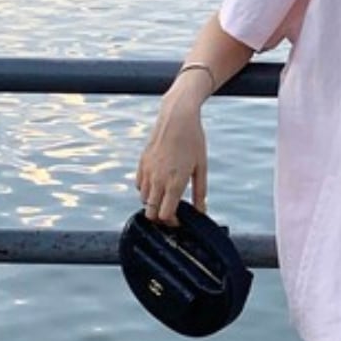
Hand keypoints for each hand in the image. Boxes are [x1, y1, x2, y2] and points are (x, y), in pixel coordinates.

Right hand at [134, 75, 211, 225]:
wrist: (177, 117)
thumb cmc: (193, 141)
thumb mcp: (202, 168)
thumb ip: (200, 192)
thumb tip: (201, 211)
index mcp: (175, 182)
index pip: (165, 215)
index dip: (172, 223)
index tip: (180, 220)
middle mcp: (158, 179)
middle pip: (151, 212)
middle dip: (160, 218)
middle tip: (172, 214)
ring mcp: (148, 171)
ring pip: (143, 200)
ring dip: (153, 204)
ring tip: (166, 199)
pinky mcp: (142, 163)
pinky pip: (139, 185)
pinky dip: (146, 190)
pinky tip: (158, 186)